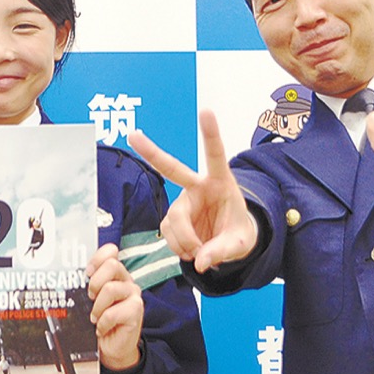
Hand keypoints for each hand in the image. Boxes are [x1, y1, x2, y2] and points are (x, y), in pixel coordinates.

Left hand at [86, 243, 143, 370]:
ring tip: (94, 317)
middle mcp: (126, 280)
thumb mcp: (90, 300)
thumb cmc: (99, 321)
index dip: (97, 259)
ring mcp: (133, 295)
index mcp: (114, 274)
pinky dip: (102, 323)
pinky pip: (113, 312)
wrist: (112, 346)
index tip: (86, 273)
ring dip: (97, 307)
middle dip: (95, 282)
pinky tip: (101, 328)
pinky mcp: (136, 311)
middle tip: (90, 297)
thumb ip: (86, 286)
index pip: (110, 252)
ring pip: (110, 288)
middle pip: (112, 265)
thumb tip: (68, 276)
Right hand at [129, 110, 257, 272]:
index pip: (215, 155)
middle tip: (132, 135)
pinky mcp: (172, 218)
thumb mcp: (240, 243)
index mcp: (221, 182)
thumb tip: (201, 261)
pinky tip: (190, 251)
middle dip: (151, 152)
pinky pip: (168, 235)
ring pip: (172, 222)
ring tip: (199, 253)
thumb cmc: (239, 233)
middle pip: (171, 169)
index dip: (210, 134)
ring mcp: (182, 203)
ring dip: (184, 242)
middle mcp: (197, 187)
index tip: (205, 111)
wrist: (230, 243)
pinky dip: (178, 248)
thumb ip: (222, 251)